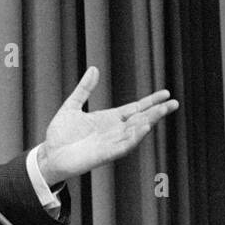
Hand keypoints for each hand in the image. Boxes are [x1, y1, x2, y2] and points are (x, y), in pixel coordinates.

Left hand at [37, 66, 178, 185]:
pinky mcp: (105, 154)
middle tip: (174, 103)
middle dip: (157, 111)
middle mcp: (114, 131)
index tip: (166, 93)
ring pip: (135, 131)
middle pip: (140, 119)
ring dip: (149, 121)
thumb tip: (94, 69)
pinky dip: (134, 137)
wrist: (50, 155)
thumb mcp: (72, 106)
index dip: (150, 101)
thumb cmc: (61, 134)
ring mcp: (111, 143)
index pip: (135, 108)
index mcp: (109, 119)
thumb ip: (84, 89)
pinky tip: (145, 128)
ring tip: (162, 111)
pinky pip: (124, 145)